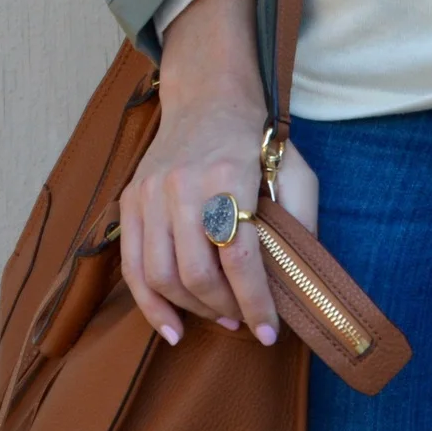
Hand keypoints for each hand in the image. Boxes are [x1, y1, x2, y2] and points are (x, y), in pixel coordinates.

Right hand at [117, 0, 319, 347]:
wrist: (205, 98)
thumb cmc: (254, 138)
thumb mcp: (294, 168)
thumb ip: (301, 219)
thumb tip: (300, 279)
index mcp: (227, 175)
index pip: (239, 256)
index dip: (256, 301)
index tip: (270, 333)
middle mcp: (182, 185)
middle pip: (195, 272)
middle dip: (224, 308)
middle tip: (244, 319)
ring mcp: (149, 193)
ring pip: (160, 274)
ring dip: (192, 309)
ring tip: (220, 316)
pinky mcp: (131, 201)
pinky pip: (132, 266)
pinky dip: (150, 304)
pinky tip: (172, 328)